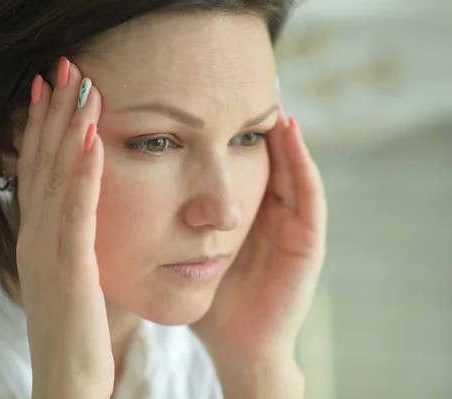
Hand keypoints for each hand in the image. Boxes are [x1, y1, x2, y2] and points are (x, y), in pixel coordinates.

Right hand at [15, 58, 111, 397]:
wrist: (68, 381)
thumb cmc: (75, 330)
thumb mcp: (72, 276)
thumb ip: (74, 242)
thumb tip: (83, 216)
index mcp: (42, 237)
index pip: (43, 171)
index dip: (48, 128)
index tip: (57, 90)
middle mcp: (38, 236)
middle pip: (46, 163)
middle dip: (55, 113)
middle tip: (65, 69)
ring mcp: (50, 250)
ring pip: (58, 178)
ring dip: (68, 129)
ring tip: (80, 87)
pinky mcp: (70, 268)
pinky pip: (77, 213)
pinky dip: (84, 174)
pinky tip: (93, 141)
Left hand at [192, 112, 326, 381]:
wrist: (237, 342)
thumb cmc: (213, 298)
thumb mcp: (192, 249)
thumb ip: (177, 220)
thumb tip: (141, 184)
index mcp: (249, 216)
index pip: (244, 164)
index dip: (233, 133)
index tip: (215, 100)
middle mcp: (275, 215)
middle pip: (270, 160)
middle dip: (260, 126)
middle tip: (247, 85)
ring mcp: (294, 226)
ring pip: (293, 169)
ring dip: (284, 135)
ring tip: (270, 99)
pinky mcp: (310, 241)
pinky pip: (309, 195)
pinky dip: (302, 163)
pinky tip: (289, 134)